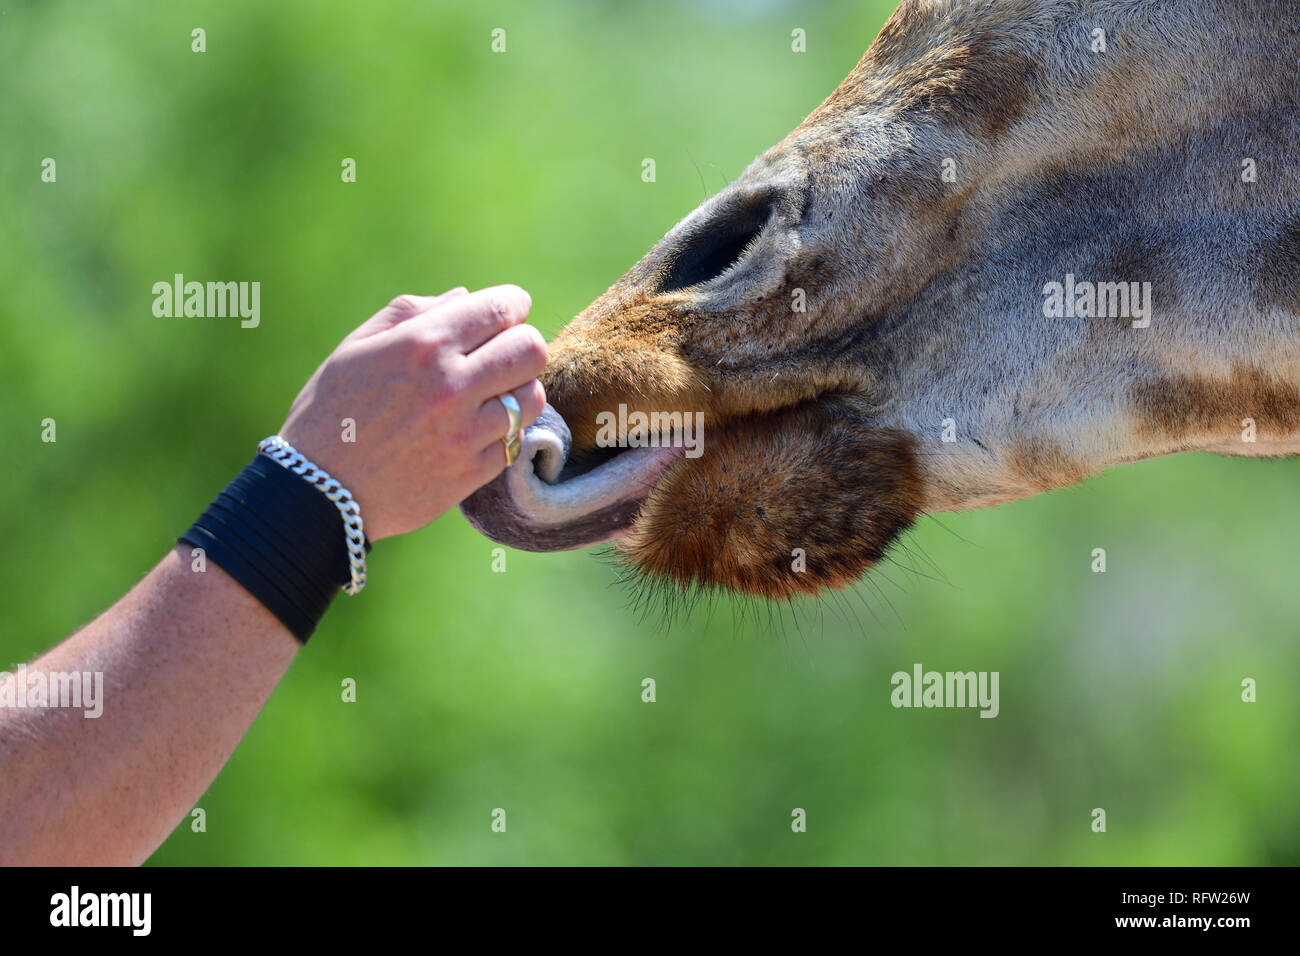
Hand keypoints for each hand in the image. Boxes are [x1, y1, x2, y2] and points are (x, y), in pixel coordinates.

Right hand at [278, 285, 547, 539]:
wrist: (318, 493)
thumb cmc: (330, 411)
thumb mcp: (357, 348)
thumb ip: (412, 314)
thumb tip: (465, 297)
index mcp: (423, 345)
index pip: (501, 308)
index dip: (513, 303)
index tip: (509, 311)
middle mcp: (451, 385)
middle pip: (531, 349)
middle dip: (522, 343)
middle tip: (504, 352)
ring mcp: (466, 432)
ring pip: (532, 397)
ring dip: (518, 389)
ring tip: (493, 394)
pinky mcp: (473, 471)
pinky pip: (515, 440)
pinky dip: (504, 432)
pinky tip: (477, 429)